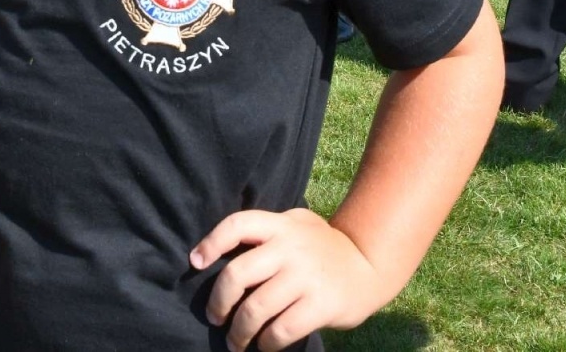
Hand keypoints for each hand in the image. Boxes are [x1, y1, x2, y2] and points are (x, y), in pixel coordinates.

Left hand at [191, 208, 384, 350]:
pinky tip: (264, 345)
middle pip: (238, 274)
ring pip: (255, 308)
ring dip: (239, 332)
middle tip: (215, 318)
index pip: (238, 225)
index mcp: (280, 225)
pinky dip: (266, 343)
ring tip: (235, 342)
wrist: (369, 265)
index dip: (212, 242)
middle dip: (218, 302)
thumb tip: (220, 254)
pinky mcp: (321, 305)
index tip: (196, 262)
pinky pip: (281, 330)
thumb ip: (266, 232)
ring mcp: (306, 277)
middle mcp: (290, 248)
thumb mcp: (297, 225)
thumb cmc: (322, 247)